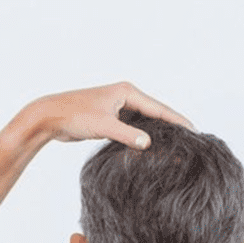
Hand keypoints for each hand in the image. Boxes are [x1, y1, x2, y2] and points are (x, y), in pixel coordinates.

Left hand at [26, 82, 192, 149]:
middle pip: (154, 114)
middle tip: (189, 140)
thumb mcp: (103, 126)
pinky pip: (131, 128)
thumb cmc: (74, 115)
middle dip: (170, 126)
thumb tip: (148, 144)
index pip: (159, 108)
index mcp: (127, 92)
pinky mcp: (109, 119)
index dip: (177, 120)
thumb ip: (126, 135)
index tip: (193, 130)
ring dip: (156, 133)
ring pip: (143, 122)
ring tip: (174, 146)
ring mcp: (117, 108)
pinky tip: (149, 149)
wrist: (50, 117)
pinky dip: (141, 137)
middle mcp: (124, 97)